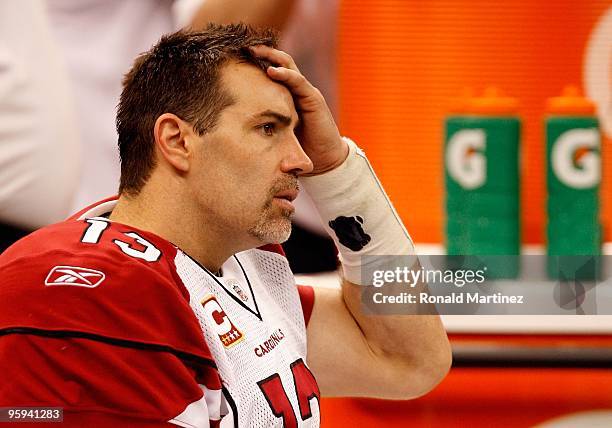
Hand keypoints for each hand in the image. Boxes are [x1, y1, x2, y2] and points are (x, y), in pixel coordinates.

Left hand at [250, 45, 347, 174]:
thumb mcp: (274, 130)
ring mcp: (306, 92)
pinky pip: (299, 82)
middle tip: (244, 47)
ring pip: (289, 66)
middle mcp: (297, 90)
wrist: (323, 158)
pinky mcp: (313, 99)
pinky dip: (286, 74)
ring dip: (272, 56)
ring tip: (256, 50)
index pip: (272, 70)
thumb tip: (233, 121)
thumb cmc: (298, 146)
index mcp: (286, 95)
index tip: (237, 56)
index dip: (257, 61)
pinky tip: (272, 70)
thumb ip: (260, 120)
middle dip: (262, 52)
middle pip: (280, 62)